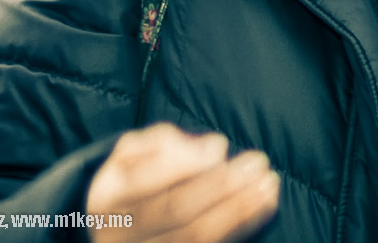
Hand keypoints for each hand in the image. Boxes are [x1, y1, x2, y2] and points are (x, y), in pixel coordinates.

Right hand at [86, 123, 279, 242]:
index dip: (184, 163)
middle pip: (176, 211)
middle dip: (220, 185)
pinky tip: (263, 206)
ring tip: (268, 184)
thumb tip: (205, 149)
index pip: (146, 182)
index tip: (220, 144)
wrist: (115, 229)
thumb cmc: (132, 179)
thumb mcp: (130, 153)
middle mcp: (124, 233)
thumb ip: (159, 143)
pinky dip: (241, 225)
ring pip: (196, 235)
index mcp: (108, 198)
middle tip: (257, 162)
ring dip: (238, 208)